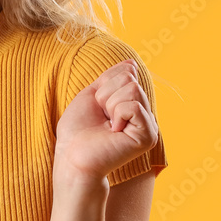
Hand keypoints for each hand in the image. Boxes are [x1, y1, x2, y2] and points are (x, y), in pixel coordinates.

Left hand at [53, 58, 158, 185]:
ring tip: (107, 125)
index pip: (127, 71)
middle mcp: (144, 114)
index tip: (97, 106)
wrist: (71, 157)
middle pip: (130, 78)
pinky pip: (134, 106)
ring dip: (110, 104)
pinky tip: (114, 132)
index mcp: (132, 104)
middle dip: (106, 94)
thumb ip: (111, 78)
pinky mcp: (148, 136)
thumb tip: (132, 63)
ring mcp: (148, 125)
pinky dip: (117, 114)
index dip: (104, 84)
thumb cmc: (77, 130)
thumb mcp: (92, 95)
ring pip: (133, 89)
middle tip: (101, 118)